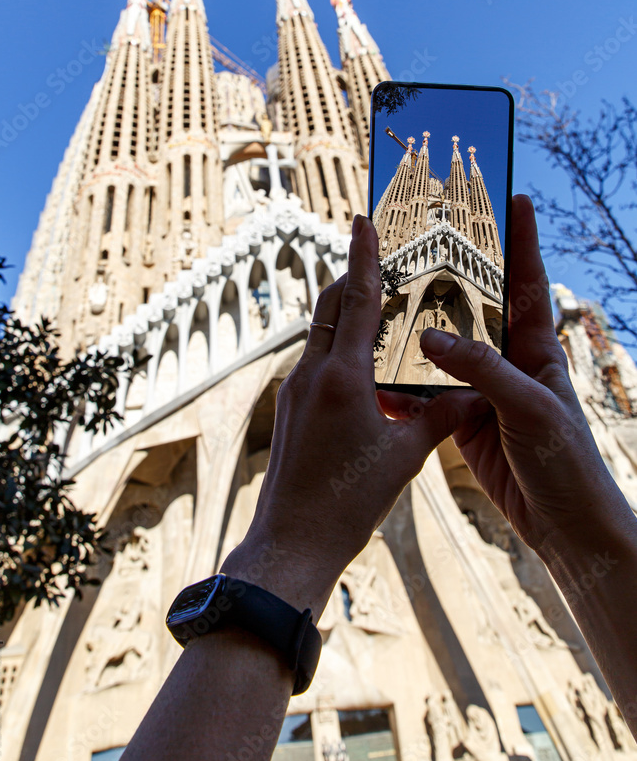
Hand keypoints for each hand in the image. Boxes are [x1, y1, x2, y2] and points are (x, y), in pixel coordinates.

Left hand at [224, 214, 467, 618]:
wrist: (292, 540)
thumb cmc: (348, 501)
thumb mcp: (404, 457)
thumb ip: (438, 419)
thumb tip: (470, 397)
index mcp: (342, 378)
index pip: (356, 301)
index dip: (364, 257)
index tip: (362, 220)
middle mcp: (312, 375)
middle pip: (330, 308)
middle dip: (351, 278)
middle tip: (374, 258)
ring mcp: (295, 391)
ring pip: (319, 334)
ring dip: (343, 315)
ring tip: (374, 310)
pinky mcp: (290, 408)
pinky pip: (314, 362)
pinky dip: (336, 349)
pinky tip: (359, 367)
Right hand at [378, 195, 625, 557]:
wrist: (565, 526)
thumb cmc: (567, 462)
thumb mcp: (529, 408)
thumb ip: (481, 371)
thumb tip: (431, 339)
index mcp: (537, 351)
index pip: (530, 283)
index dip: (524, 240)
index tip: (516, 199)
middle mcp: (510, 365)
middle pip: (478, 310)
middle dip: (454, 278)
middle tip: (424, 245)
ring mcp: (486, 394)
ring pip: (445, 354)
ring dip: (418, 336)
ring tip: (384, 309)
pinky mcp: (465, 424)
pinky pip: (429, 398)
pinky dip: (404, 392)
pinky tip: (379, 385)